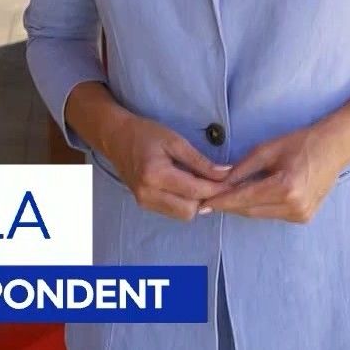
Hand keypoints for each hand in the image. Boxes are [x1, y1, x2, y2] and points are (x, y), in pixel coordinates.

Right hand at [96, 112, 232, 221]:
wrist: (116, 138)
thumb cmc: (146, 133)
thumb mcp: (175, 141)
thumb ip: (200, 161)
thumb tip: (226, 173)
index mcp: (155, 175)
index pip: (195, 191)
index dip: (217, 188)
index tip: (233, 181)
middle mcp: (148, 194)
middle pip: (190, 210)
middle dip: (207, 198)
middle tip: (219, 182)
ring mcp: (144, 202)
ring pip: (182, 215)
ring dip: (196, 202)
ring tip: (204, 183)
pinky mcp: (145, 204)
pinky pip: (173, 211)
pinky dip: (185, 202)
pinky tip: (190, 187)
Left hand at [201, 127, 346, 223]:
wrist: (335, 148)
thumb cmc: (302, 142)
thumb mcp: (268, 149)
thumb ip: (242, 168)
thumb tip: (219, 181)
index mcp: (286, 188)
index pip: (245, 198)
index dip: (222, 201)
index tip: (202, 203)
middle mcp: (294, 207)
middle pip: (250, 210)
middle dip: (229, 205)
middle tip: (209, 199)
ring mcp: (300, 215)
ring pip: (260, 214)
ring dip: (242, 206)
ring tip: (226, 196)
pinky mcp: (303, 217)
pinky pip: (272, 214)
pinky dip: (259, 207)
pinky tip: (250, 197)